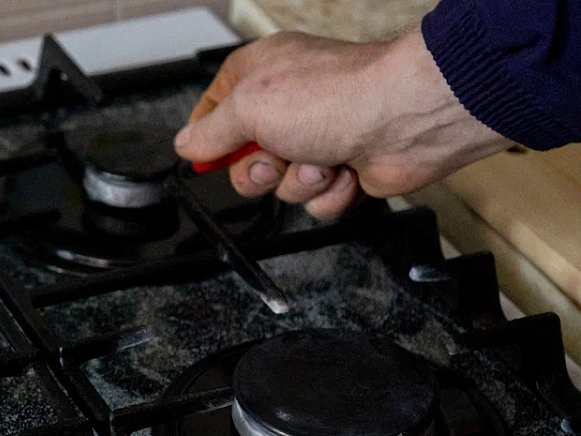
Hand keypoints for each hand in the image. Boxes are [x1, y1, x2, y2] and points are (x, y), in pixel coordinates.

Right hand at [174, 30, 513, 219]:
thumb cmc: (336, 96)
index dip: (207, 138)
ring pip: (281, 186)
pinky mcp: (344, 169)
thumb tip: (186, 145)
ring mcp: (318, 138)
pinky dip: (330, 194)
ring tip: (323, 160)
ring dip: (300, 182)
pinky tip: (346, 172)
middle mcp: (288, 106)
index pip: (213, 111)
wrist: (406, 118)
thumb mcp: (248, 107)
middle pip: (244, 161)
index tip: (207, 152)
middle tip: (274, 159)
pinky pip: (316, 202)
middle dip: (258, 171)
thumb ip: (210, 131)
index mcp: (260, 77)